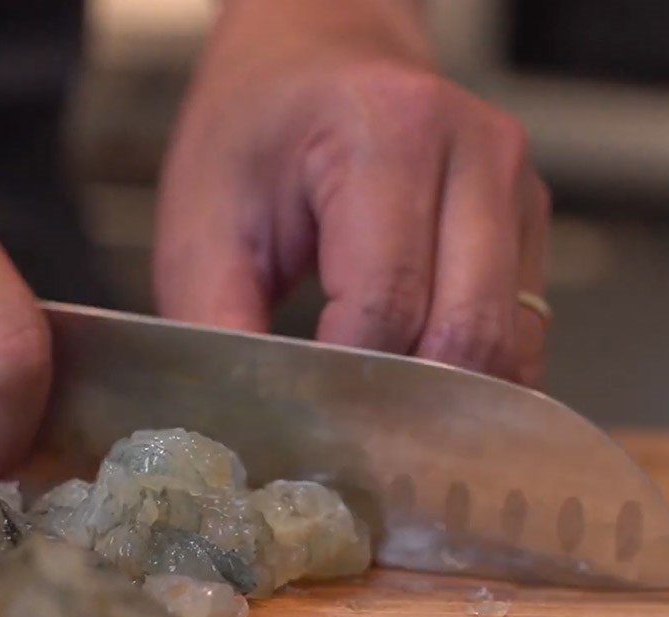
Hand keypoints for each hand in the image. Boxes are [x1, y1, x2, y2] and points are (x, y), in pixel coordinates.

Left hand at [154, 0, 549, 385]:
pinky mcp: (528, 222)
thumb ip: (217, 325)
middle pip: (462, 333)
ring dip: (444, 401)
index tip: (307, 420)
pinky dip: (474, 377)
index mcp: (387, 134)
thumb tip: (252, 421)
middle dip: (402, 405)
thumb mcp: (203, 225)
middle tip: (347, 440)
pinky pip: (521, 331)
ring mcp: (515, 187)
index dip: (346, 383)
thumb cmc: (252, 135)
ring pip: (504, 343)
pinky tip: (423, 390)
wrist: (313, 62)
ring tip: (381, 419)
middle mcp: (475, 153)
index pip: (387, 304)